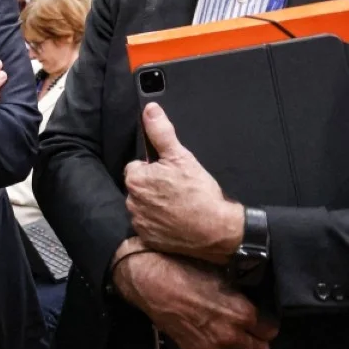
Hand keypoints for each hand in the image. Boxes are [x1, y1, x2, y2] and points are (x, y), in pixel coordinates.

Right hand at [112, 239, 278, 348]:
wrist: (148, 280)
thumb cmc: (184, 268)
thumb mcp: (220, 273)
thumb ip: (240, 291)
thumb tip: (250, 294)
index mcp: (242, 313)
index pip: (270, 329)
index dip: (266, 321)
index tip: (260, 316)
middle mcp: (230, 334)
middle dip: (257, 339)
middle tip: (247, 326)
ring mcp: (211, 344)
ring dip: (231, 338)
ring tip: (217, 320)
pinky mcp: (192, 348)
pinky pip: (210, 347)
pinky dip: (209, 337)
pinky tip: (198, 321)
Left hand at [124, 103, 243, 263]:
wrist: (217, 231)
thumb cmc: (200, 194)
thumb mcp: (181, 157)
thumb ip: (161, 132)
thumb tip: (150, 110)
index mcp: (135, 179)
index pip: (137, 167)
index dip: (155, 169)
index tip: (171, 175)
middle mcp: (132, 201)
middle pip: (140, 187)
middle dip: (154, 186)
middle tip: (177, 190)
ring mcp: (139, 222)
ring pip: (143, 205)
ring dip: (156, 204)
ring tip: (178, 205)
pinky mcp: (148, 237)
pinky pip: (148, 225)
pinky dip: (159, 222)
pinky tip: (175, 220)